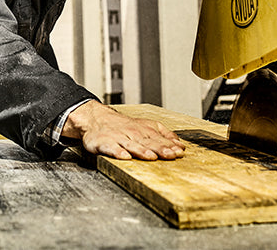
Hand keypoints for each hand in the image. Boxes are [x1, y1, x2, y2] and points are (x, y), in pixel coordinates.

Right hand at [61, 100, 185, 160]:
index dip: (169, 146)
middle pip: (148, 142)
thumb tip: (180, 143)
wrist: (97, 118)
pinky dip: (118, 152)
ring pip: (132, 145)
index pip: (159, 139)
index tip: (179, 152)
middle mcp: (132, 134)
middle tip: (170, 155)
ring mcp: (118, 138)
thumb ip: (163, 134)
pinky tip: (124, 157)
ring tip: (151, 157)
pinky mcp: (105, 143)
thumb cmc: (123, 125)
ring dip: (142, 151)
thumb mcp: (146, 126)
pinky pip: (112, 148)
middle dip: (160, 149)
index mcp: (144, 131)